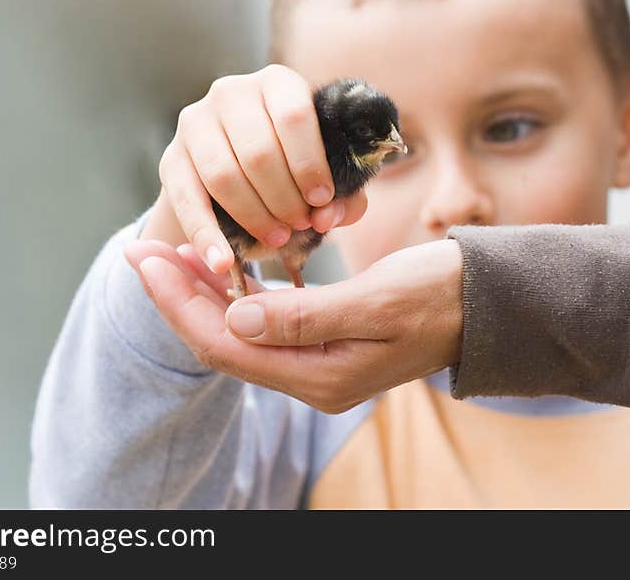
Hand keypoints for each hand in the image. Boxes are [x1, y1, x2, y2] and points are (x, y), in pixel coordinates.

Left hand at [124, 238, 463, 412]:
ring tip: (170, 254)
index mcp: (321, 376)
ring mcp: (318, 364)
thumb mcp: (379, 299)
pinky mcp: (325, 344)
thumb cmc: (442, 294)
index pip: (226, 344)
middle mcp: (312, 379)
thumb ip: (306, 315)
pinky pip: (265, 325)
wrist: (487, 303)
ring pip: (239, 333)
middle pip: (223, 342)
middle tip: (141, 250)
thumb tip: (236, 317)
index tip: (147, 259)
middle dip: (178, 296)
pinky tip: (222, 267)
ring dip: (203, 295)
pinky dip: (236, 295)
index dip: (179, 302)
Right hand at [141, 64, 366, 271]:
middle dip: (284, 198)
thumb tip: (328, 215)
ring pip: (224, 175)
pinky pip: (187, 200)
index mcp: (277, 83)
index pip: (294, 116)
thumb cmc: (293, 168)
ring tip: (276, 238)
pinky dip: (206, 235)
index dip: (310, 163)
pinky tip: (223, 262)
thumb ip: (344, 195)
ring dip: (253, 215)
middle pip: (259, 151)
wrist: (238, 172)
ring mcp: (195, 122)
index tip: (321, 200)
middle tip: (300, 225)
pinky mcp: (171, 158)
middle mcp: (232, 92)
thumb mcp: (324, 175)